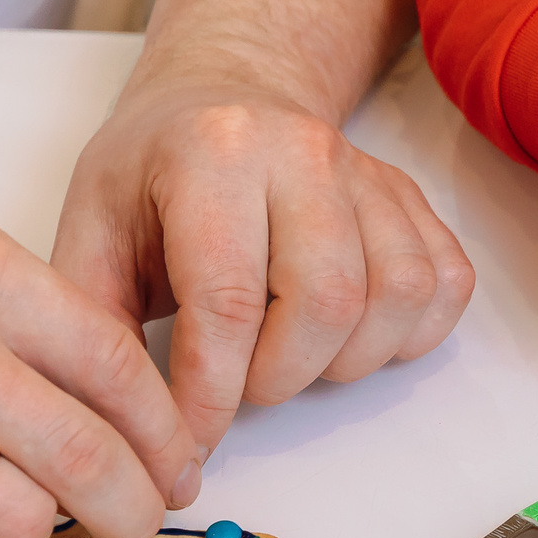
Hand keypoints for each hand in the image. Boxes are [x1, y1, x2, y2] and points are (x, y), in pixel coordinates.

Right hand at [0, 187, 200, 537]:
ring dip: (32, 533)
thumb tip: (115, 396)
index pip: (115, 365)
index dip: (165, 432)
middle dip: (133, 507)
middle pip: (86, 457)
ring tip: (15, 514)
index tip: (180, 467)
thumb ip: (19, 309)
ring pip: (15, 519)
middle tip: (136, 522)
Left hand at [53, 74, 475, 453]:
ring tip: (296, 355)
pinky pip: (446, 284)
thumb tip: (128, 433)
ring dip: (348, 357)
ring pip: (399, 295)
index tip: (191, 444)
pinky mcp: (413, 199)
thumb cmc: (153, 172)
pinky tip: (352, 332)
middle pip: (328, 300)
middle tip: (244, 382)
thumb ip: (100, 326)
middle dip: (282, 376)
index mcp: (212, 154)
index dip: (211, 394)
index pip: (228, 300)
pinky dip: (408, 333)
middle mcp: (303, 152)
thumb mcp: (91, 231)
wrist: (222, 93)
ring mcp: (370, 173)